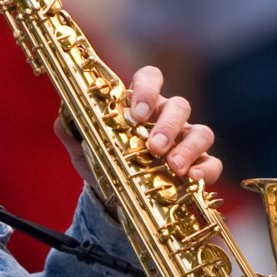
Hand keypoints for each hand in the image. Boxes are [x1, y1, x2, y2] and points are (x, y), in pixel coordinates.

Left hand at [54, 64, 222, 199]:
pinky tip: (192, 179)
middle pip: (179, 105)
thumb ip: (72, 131)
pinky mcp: (198, 166)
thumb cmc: (104, 163)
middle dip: (168, 125)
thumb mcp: (83, 149)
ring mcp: (185, 141)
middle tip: (154, 146)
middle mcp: (167, 118)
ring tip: (173, 166)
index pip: (150, 78)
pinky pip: (212, 163)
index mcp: (141, 104)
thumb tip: (64, 118)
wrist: (113, 198)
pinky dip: (205, 169)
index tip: (137, 112)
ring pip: (201, 131)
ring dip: (188, 147)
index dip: (147, 88)